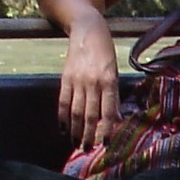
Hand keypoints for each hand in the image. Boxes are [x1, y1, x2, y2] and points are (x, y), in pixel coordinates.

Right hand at [57, 18, 120, 151]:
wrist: (87, 29)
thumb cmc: (106, 52)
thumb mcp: (115, 72)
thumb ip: (114, 96)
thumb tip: (117, 120)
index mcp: (108, 81)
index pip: (107, 112)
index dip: (105, 130)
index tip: (105, 144)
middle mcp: (92, 82)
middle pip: (89, 115)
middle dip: (87, 135)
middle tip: (87, 149)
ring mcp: (77, 80)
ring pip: (74, 111)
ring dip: (74, 130)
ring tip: (75, 143)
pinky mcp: (65, 77)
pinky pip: (62, 101)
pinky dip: (62, 117)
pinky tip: (62, 129)